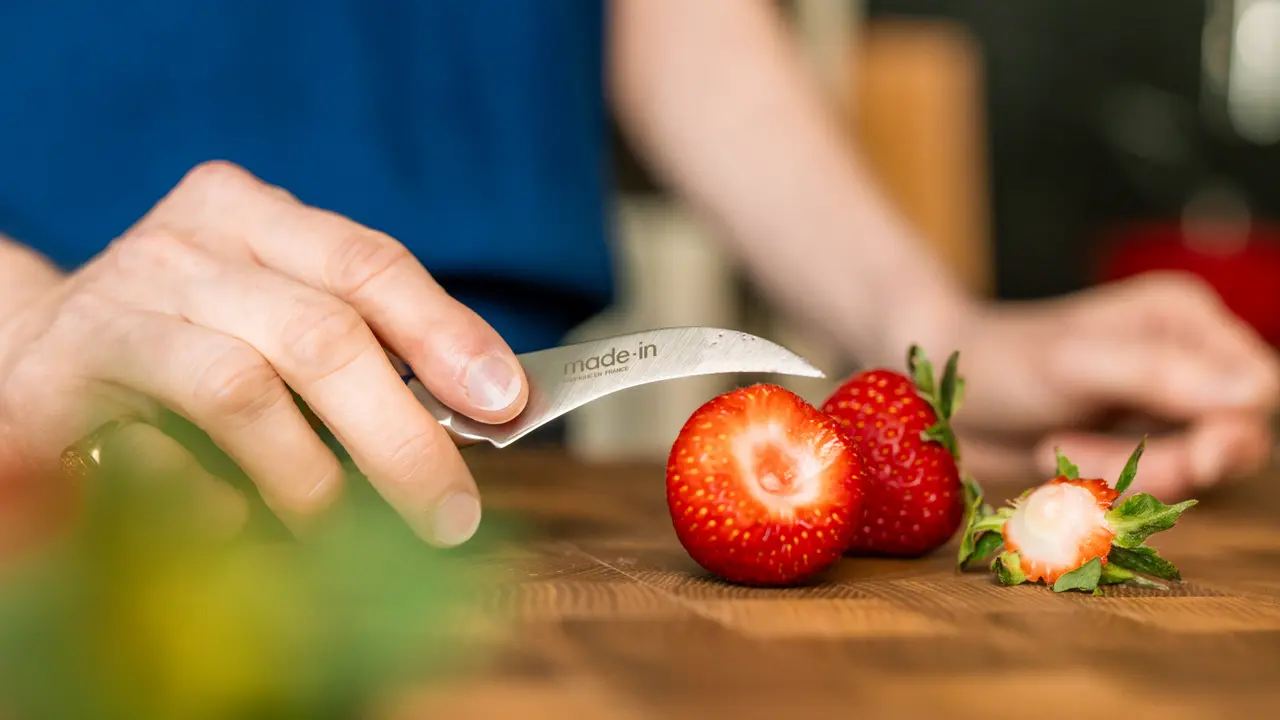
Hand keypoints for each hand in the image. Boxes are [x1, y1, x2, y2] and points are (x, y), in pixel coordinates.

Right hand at [0, 161, 526, 545]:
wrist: (26, 352)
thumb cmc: (184, 338)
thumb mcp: (271, 309)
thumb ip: (360, 340)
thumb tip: (481, 405)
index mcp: (245, 213)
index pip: (367, 263)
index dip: (445, 333)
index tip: (506, 400)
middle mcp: (179, 249)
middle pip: (320, 333)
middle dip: (401, 435)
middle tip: (450, 511)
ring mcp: (113, 313)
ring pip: (244, 391)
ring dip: (314, 479)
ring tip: (348, 533)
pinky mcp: (51, 391)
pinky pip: (156, 461)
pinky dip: (213, 504)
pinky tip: (234, 521)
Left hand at [947, 272, 1279, 498]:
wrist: (936, 393)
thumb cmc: (1000, 362)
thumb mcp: (1075, 363)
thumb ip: (1158, 375)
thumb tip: (1253, 396)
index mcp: (1184, 319)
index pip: (1256, 387)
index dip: (1231, 431)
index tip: (1191, 459)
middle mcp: (1185, 359)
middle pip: (1231, 435)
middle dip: (1170, 461)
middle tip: (1086, 457)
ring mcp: (1158, 405)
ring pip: (1191, 468)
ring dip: (1129, 473)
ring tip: (1059, 448)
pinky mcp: (1131, 444)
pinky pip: (1151, 483)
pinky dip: (1109, 483)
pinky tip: (1057, 457)